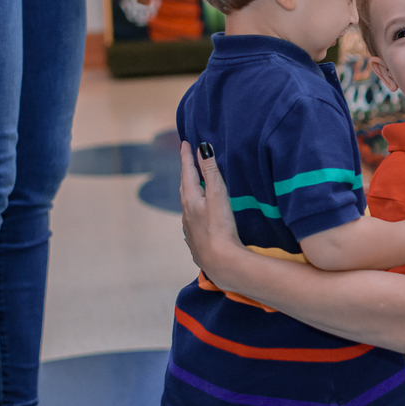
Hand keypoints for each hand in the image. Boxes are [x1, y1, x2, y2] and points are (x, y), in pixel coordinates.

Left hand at [180, 142, 243, 284]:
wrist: (220, 262)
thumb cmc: (220, 227)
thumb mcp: (218, 195)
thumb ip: (210, 171)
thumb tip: (202, 148)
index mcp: (190, 199)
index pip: (187, 172)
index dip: (187, 157)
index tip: (185, 143)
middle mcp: (186, 213)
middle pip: (184, 188)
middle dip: (186, 173)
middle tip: (188, 161)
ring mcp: (190, 228)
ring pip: (187, 205)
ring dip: (189, 192)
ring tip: (193, 186)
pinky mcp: (196, 241)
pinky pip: (192, 221)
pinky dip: (193, 212)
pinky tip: (197, 217)